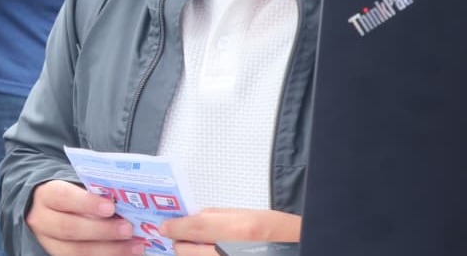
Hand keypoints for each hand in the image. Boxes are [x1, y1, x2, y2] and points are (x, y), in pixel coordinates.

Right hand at [27, 180, 145, 255]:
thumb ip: (95, 193)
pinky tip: (125, 254)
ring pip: (75, 251)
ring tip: (135, 246)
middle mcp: (43, 220)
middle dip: (102, 230)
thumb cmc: (72, 196)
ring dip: (109, 250)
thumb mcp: (76, 187)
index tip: (110, 207)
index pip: (63, 197)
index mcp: (46, 195)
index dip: (87, 203)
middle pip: (69, 228)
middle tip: (128, 229)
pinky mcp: (59, 255)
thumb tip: (125, 201)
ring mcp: (49, 243)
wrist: (50, 211)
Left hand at [159, 208, 301, 255]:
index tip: (165, 227)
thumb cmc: (281, 232)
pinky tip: (209, 252)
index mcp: (236, 230)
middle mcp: (229, 252)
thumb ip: (218, 216)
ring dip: (190, 254)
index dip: (174, 227)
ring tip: (197, 246)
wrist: (301, 246)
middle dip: (180, 243)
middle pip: (185, 252)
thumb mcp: (250, 215)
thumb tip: (192, 217)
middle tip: (182, 237)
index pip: (192, 228)